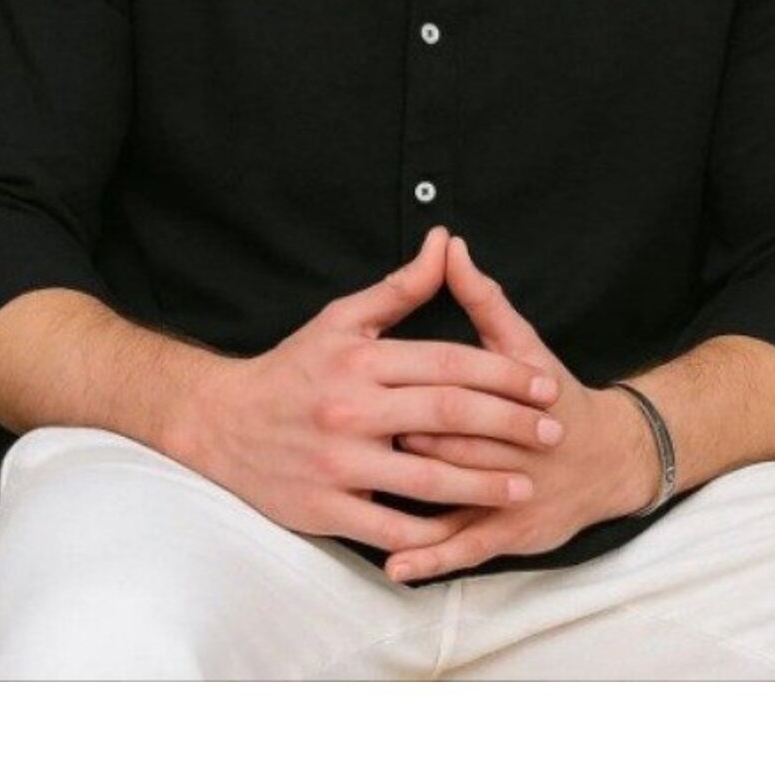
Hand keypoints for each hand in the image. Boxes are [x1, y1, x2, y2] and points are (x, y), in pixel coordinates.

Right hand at [170, 225, 564, 557]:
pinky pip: (390, 528)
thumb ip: (401, 288)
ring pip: (428, 476)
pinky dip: (432, 533)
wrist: (221, 423)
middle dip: (510, 424)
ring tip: (526, 484)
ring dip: (485, 483)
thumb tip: (445, 241)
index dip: (503, 375)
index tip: (544, 386)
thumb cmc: (292, 368)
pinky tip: (467, 528)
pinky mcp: (325, 508)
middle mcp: (351, 409)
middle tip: (553, 432)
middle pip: (449, 414)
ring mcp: (338, 463)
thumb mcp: (342, 319)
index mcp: (361, 361)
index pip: (448, 363)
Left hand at [384, 235, 657, 583]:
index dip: (421, 383)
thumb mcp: (520, 342)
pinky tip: (394, 566)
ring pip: (463, 492)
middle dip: (414, 437)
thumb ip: (481, 297)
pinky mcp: (514, 534)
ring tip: (365, 489)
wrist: (612, 458)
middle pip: (461, 438)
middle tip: (361, 433)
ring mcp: (517, 493)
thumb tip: (447, 245)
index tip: (376, 380)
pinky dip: (431, 559)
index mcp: (517, 390)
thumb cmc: (554, 392)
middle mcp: (520, 444)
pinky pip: (468, 548)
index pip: (466, 382)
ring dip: (416, 493)